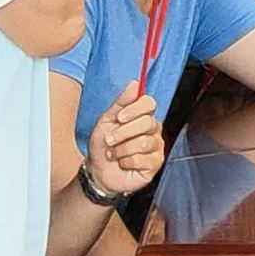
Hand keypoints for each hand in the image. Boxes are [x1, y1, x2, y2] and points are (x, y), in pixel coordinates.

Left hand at [86, 85, 167, 199]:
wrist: (98, 171)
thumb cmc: (103, 146)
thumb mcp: (106, 121)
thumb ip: (121, 102)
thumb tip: (134, 84)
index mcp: (143, 117)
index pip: (149, 104)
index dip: (134, 109)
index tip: (119, 118)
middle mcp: (153, 131)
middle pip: (146, 123)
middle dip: (122, 133)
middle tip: (109, 140)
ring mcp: (156, 148)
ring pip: (143, 142)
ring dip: (121, 149)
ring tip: (113, 154)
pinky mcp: (155, 164)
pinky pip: (142, 159)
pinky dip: (126, 162)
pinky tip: (123, 163)